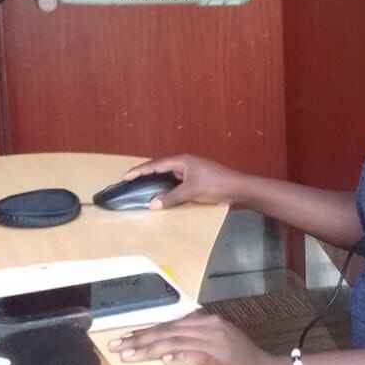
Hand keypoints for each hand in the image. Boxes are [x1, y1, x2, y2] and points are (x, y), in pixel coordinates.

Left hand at [108, 311, 280, 364]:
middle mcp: (209, 327)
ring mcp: (215, 342)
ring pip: (175, 342)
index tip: (123, 338)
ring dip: (149, 349)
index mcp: (207, 323)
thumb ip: (193, 345)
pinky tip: (163, 362)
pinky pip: (194, 356)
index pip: (169, 325)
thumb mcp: (216, 350)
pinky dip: (178, 358)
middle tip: (116, 346)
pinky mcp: (220, 359)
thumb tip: (167, 350)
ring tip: (128, 355)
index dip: (144, 331)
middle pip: (167, 331)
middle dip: (139, 339)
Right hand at [122, 153, 244, 208]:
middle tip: (130, 181)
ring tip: (141, 187)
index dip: (139, 171)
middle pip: (160, 167)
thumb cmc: (216, 185)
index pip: (155, 164)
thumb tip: (152, 204)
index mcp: (181, 161)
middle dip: (144, 174)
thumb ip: (170, 198)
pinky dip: (166, 186)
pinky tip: (163, 194)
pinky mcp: (196, 178)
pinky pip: (175, 181)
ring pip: (168, 175)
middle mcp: (184, 163)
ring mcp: (191, 170)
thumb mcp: (191, 192)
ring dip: (155, 181)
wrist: (238, 188)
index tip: (125, 176)